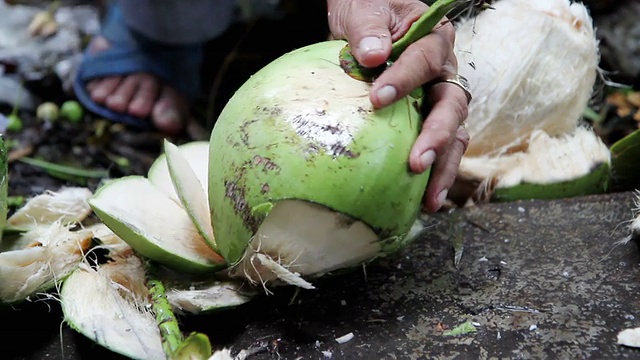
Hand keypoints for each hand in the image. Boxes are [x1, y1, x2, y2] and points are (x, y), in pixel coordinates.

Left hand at [327, 0, 469, 212]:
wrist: (365, 21)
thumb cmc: (367, 9)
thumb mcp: (364, 8)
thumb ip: (368, 27)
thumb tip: (373, 56)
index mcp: (435, 39)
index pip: (425, 60)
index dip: (405, 79)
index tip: (377, 99)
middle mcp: (445, 72)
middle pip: (452, 106)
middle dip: (437, 136)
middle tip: (417, 163)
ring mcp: (439, 98)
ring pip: (454, 133)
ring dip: (443, 165)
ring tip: (429, 200)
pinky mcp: (428, 119)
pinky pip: (439, 146)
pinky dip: (434, 173)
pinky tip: (422, 200)